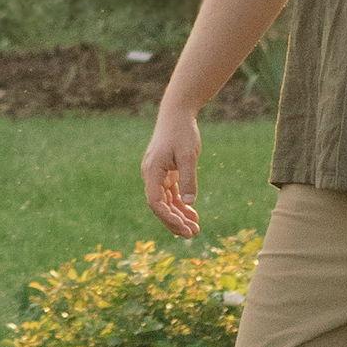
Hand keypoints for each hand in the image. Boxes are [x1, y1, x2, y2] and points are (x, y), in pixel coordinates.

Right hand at [141, 92, 208, 237]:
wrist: (177, 112)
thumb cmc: (182, 132)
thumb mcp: (188, 155)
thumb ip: (188, 179)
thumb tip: (189, 202)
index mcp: (152, 171)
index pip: (155, 202)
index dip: (168, 217)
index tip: (183, 227)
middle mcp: (151, 175)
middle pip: (160, 206)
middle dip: (175, 222)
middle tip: (192, 234)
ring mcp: (158, 174)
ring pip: (166, 201)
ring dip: (179, 215)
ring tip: (195, 228)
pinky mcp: (166, 172)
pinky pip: (171, 193)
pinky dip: (181, 204)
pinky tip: (193, 214)